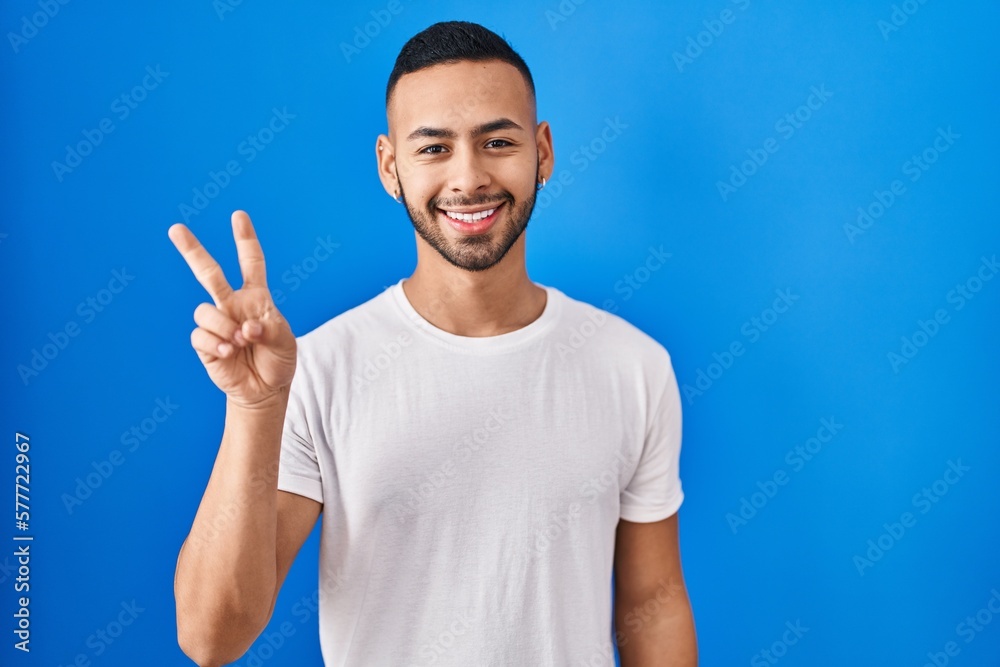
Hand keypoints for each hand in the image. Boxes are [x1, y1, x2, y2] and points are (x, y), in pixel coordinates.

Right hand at [168, 210, 295, 408]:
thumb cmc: (278, 360)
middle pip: (209, 272)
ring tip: (240, 342)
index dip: (245, 240)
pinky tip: (229, 353)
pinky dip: (216, 344)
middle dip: (192, 250)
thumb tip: (244, 326)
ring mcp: (217, 323)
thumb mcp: (284, 341)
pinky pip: (200, 335)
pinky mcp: (205, 345)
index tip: (238, 216)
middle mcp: (232, 305)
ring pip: (203, 310)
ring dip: (223, 326)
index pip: (250, 263)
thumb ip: (268, 328)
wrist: (265, 390)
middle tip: (175, 229)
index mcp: (256, 297)